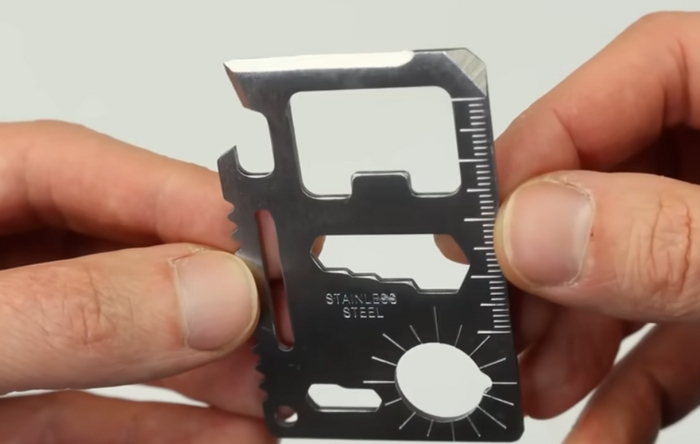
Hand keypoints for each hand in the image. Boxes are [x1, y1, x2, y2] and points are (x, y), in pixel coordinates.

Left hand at [0, 121, 278, 442]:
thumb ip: (70, 312)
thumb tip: (212, 297)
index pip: (87, 168)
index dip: (188, 199)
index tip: (270, 238)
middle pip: (122, 256)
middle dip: (214, 295)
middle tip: (284, 325)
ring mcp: (5, 339)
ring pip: (124, 340)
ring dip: (209, 369)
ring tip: (275, 389)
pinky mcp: (6, 412)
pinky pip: (96, 413)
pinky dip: (166, 426)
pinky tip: (231, 432)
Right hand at [442, 10, 699, 442]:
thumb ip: (672, 239)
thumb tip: (536, 234)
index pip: (636, 72)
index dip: (547, 142)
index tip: (486, 226)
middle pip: (613, 185)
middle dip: (548, 273)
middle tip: (498, 328)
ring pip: (630, 272)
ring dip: (573, 344)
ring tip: (529, 392)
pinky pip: (672, 339)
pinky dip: (628, 390)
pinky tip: (594, 432)